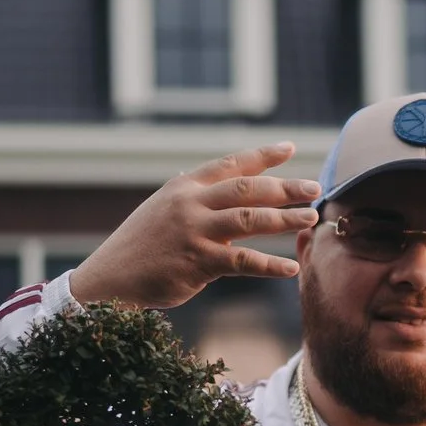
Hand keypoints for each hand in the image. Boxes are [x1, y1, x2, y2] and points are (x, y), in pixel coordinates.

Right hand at [68, 142, 321, 308]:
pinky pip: (243, 262)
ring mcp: (194, 231)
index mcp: (184, 186)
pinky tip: (291, 268)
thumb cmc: (140, 246)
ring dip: (285, 218)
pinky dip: (270, 265)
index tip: (291, 148)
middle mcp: (190, 203)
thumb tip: (201, 176)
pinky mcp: (197, 262)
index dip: (263, 155)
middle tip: (314, 188)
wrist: (110, 278)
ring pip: (250, 219)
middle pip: (247, 188)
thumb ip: (188, 195)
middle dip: (285, 186)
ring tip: (311, 217)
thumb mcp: (160, 209)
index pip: (231, 163)